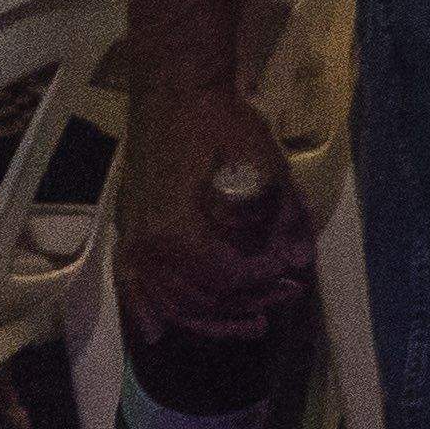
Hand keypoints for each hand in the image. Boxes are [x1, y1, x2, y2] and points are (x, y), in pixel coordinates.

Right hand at [117, 72, 312, 338]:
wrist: (176, 94)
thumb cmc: (222, 126)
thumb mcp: (266, 167)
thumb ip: (283, 219)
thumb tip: (299, 261)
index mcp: (175, 232)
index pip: (224, 278)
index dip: (261, 283)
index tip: (291, 275)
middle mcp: (146, 246)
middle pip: (199, 297)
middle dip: (248, 303)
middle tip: (286, 296)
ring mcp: (133, 241)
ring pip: (169, 302)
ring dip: (212, 318)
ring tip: (250, 324)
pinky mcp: (130, 233)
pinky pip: (134, 286)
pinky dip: (147, 312)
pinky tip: (158, 334)